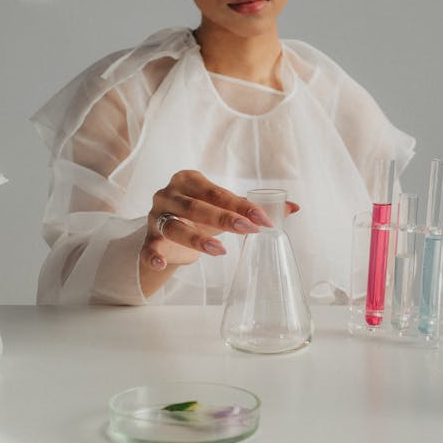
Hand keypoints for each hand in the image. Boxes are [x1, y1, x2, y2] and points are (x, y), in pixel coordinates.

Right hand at [140, 170, 298, 271]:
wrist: (168, 232)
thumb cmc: (199, 214)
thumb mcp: (223, 208)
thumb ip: (253, 207)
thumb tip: (294, 208)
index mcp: (188, 179)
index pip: (217, 192)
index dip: (241, 206)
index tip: (264, 219)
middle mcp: (168, 193)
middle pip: (195, 206)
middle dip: (224, 219)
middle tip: (250, 231)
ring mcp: (155, 215)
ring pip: (174, 226)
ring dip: (196, 239)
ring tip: (220, 252)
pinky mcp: (148, 237)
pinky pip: (148, 246)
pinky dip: (153, 254)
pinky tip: (161, 263)